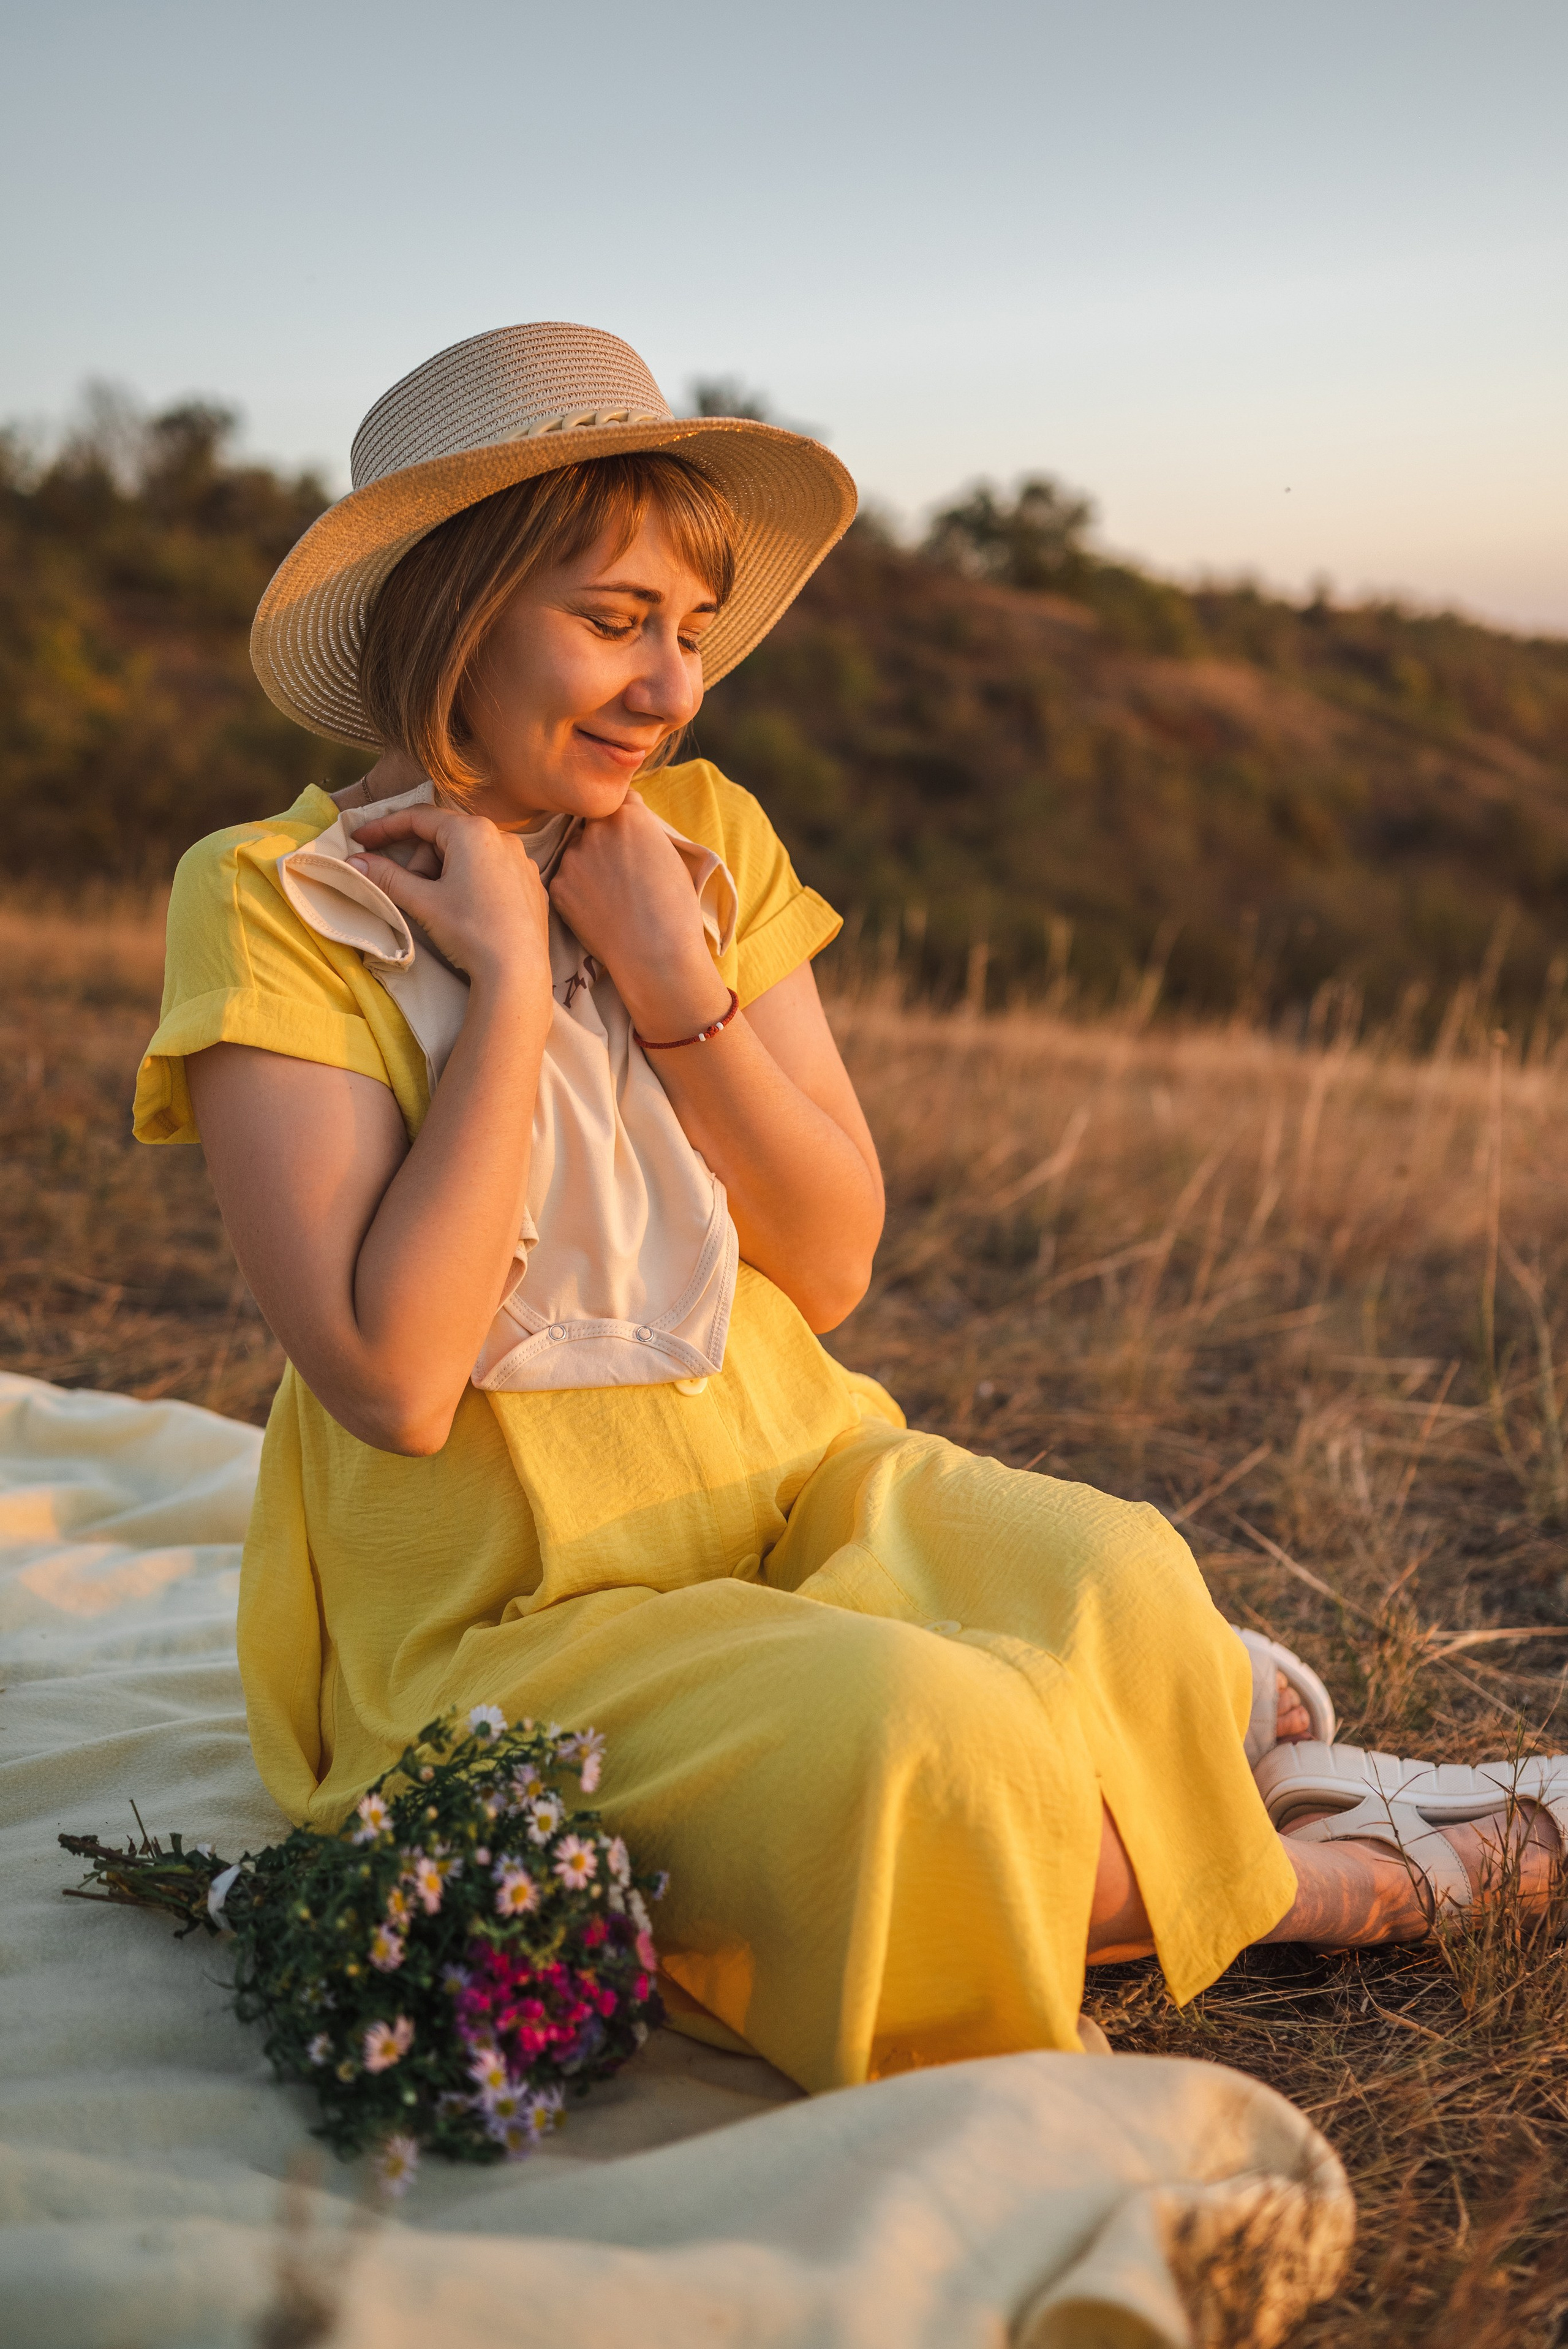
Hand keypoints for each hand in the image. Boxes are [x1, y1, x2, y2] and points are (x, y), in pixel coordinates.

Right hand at [348, 806, 551, 1002]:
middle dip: (422, 861)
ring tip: (445, 907)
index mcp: (472, 831)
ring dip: (446, 873)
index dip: (385, 827)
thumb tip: (355, 863)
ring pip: (469, 854)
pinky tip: (470, 911)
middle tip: (415, 893)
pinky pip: (492, 870)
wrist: (517, 971)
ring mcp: (521, 859)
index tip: (362, 839)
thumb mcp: (423, 901)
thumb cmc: (470, 931)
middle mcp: (502, 836)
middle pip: (444, 837)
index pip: (418, 817)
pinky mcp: (531, 882)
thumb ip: (386, 877)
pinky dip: (472, 883)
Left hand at [549, 795, 728, 1037]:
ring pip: (577, 852)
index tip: (631, 841)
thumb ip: (644, 831)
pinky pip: (566, 880)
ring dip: (588, 865)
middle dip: (603, 841)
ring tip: (610, 896)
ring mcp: (573, 857)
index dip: (625, 820)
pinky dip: (577, 892)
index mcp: (629, 815)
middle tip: (620, 873)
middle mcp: (596, 828)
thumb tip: (628, 823)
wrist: (655, 952)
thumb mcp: (669, 855)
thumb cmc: (674, 908)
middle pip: (593, 825)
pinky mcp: (558, 885)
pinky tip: (597, 910)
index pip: (619, 801)